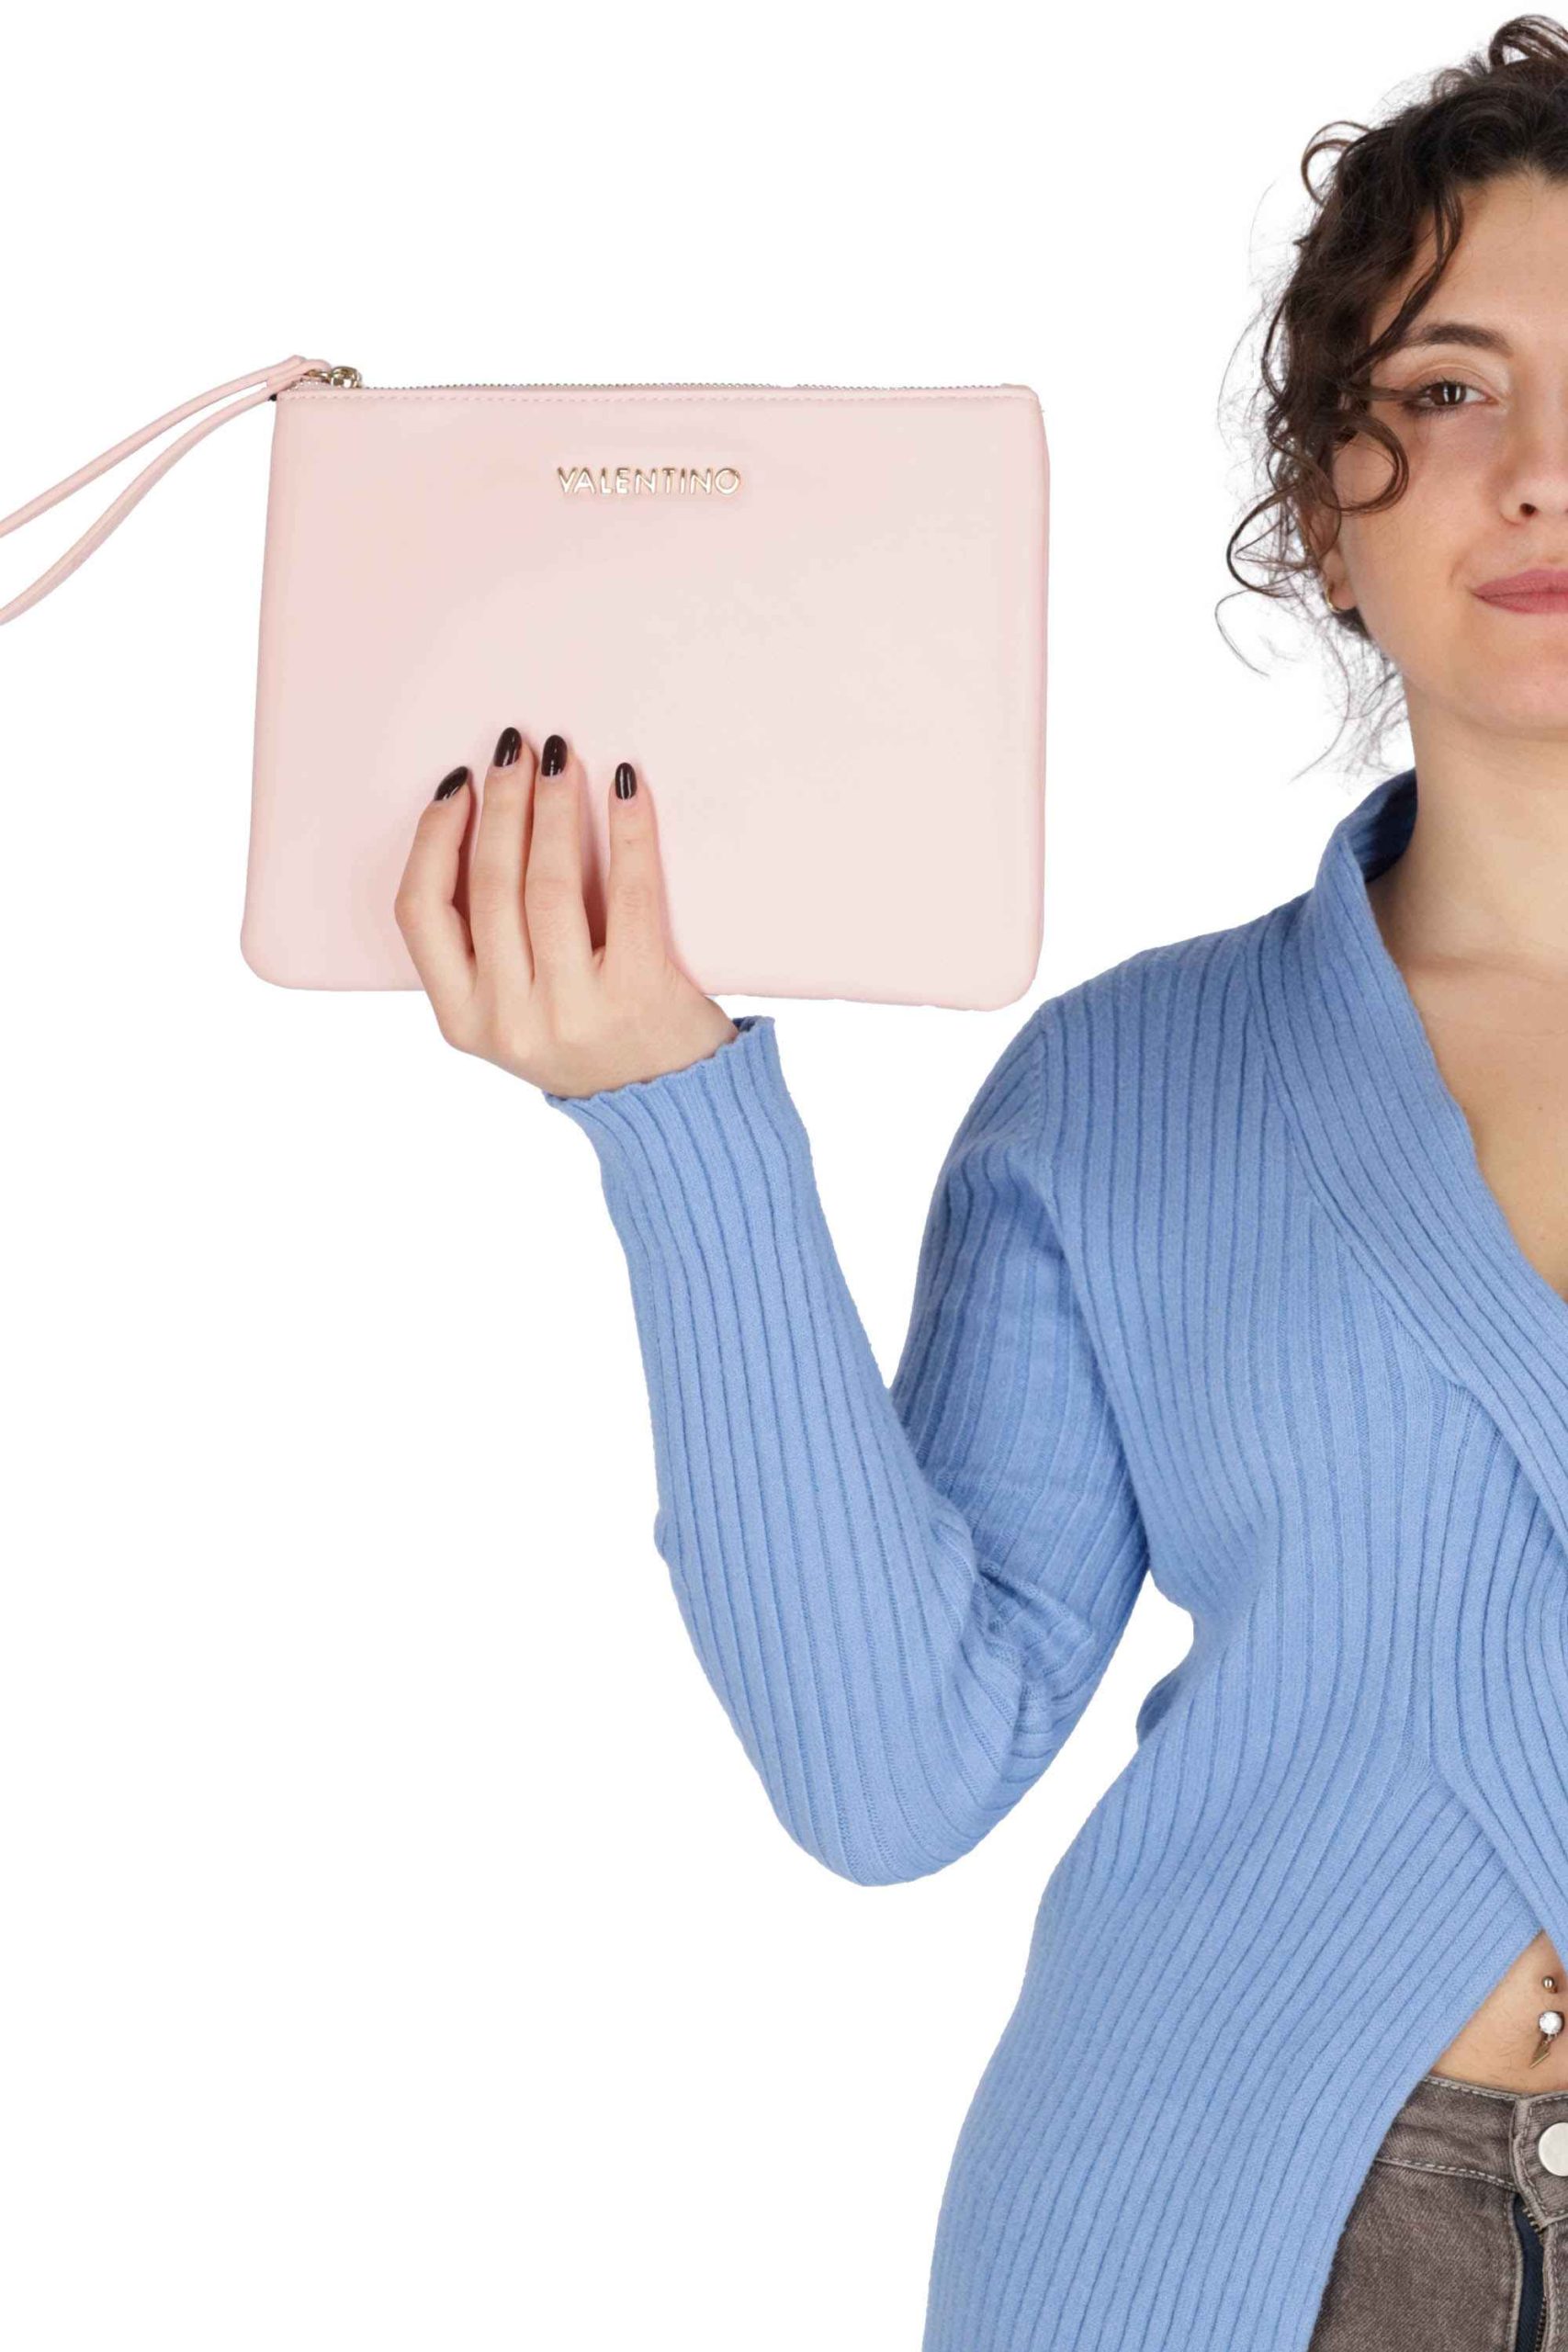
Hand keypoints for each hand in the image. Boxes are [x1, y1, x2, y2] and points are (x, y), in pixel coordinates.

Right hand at [394, 728, 738, 1096]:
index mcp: (462, 1020)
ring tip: (561, 759)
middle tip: (516, 750)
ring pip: (549, 884)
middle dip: (501, 804)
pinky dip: (627, 832)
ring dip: (553, 807)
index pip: (420, 912)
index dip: (433, 838)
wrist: (675, 1113)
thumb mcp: (514, 1016)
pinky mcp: (638, 993)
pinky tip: (626, 788)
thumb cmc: (592, 1042)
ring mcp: (572, 1010)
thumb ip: (487, 950)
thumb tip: (484, 825)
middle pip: (490, 884)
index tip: (458, 785)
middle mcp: (510, 1019)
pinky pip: (628, 894)